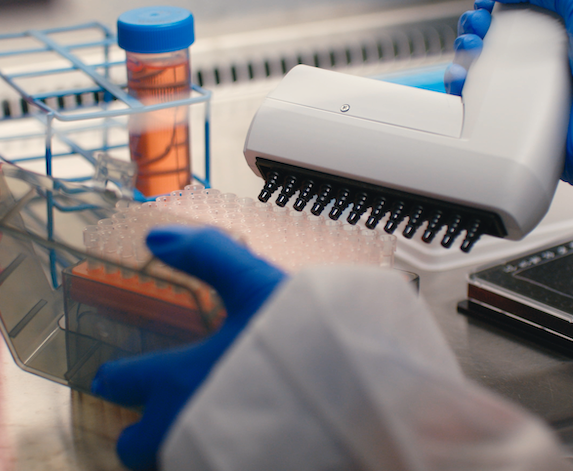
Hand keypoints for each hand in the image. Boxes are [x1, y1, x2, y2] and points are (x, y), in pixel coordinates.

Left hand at [90, 226, 287, 470]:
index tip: (108, 378)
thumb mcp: (254, 283)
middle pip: (136, 449)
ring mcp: (212, 460)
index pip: (128, 382)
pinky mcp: (243, 470)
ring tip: (192, 430)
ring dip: (173, 449)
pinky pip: (209, 467)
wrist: (354, 398)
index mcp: (181, 379)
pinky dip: (210, 457)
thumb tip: (156, 236)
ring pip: (171, 464)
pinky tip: (234, 442)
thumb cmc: (301, 339)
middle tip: (145, 425)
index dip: (115, 378)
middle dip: (136, 436)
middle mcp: (185, 429)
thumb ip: (206, 254)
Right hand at [444, 0, 572, 192]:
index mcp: (561, 31)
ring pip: (478, 74)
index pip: (515, 10)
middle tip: (477, 29)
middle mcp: (541, 61)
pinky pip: (476, 109)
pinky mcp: (512, 123)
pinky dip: (462, 94)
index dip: (494, 3)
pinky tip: (465, 83)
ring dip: (464, 59)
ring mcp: (525, 93)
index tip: (485, 1)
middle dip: (474, 29)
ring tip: (471, 55)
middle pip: (490, 39)